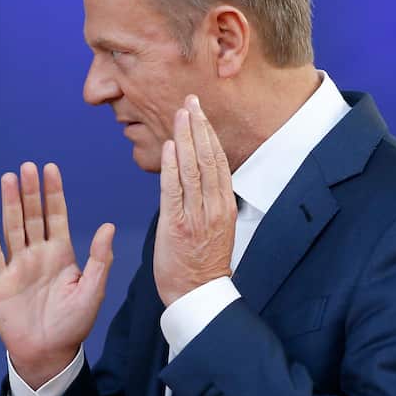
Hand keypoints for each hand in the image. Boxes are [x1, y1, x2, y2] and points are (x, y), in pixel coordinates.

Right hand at [0, 162, 114, 387]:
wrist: (48, 353)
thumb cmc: (73, 324)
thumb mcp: (92, 291)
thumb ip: (99, 259)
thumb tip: (107, 227)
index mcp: (61, 254)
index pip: (56, 216)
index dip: (53, 193)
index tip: (50, 169)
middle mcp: (38, 254)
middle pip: (32, 216)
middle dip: (30, 191)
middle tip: (26, 167)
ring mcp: (18, 266)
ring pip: (13, 228)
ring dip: (10, 204)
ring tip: (7, 180)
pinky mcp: (0, 281)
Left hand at [153, 95, 235, 305]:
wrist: (198, 295)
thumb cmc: (203, 264)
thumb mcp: (216, 228)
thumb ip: (208, 202)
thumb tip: (197, 180)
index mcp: (225, 206)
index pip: (218, 162)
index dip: (209, 135)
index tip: (201, 113)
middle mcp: (214, 207)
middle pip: (208, 158)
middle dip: (199, 127)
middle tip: (191, 101)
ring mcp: (196, 215)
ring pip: (192, 168)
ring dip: (186, 138)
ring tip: (181, 113)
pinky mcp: (177, 225)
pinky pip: (174, 190)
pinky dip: (172, 166)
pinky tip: (170, 145)